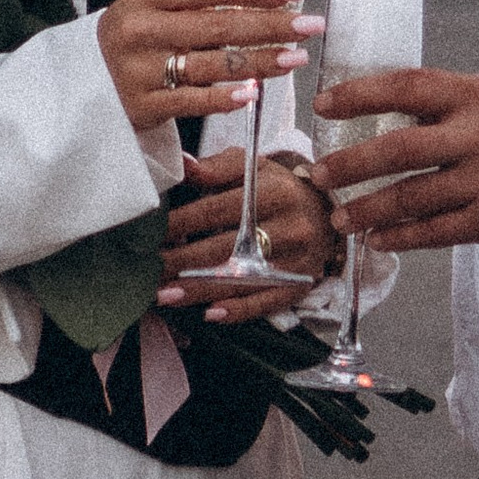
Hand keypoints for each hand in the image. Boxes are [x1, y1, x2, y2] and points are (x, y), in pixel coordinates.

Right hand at [96, 0, 320, 137]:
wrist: (81, 84)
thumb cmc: (134, 40)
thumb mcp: (152, 10)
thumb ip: (197, 3)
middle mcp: (140, 30)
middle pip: (218, 26)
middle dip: (271, 25)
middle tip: (311, 25)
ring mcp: (140, 71)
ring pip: (212, 64)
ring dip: (261, 61)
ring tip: (296, 57)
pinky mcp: (142, 107)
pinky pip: (194, 102)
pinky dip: (226, 97)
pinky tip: (254, 93)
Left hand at [158, 150, 336, 324]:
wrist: (328, 214)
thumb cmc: (279, 189)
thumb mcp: (254, 168)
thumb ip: (217, 168)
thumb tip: (182, 164)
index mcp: (273, 191)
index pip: (218, 209)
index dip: (182, 223)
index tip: (153, 235)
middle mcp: (288, 226)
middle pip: (226, 247)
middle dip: (183, 261)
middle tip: (150, 271)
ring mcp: (296, 260)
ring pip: (242, 279)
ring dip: (200, 290)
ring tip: (166, 296)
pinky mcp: (300, 286)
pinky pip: (266, 302)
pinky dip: (237, 311)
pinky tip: (210, 314)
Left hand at [314, 68, 478, 253]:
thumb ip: (452, 104)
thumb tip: (393, 110)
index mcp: (477, 95)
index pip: (406, 86)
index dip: (359, 94)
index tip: (324, 104)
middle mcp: (478, 134)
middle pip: (398, 148)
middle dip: (350, 164)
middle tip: (317, 174)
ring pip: (410, 196)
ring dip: (367, 209)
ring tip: (339, 218)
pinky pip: (435, 232)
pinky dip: (402, 237)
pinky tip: (378, 240)